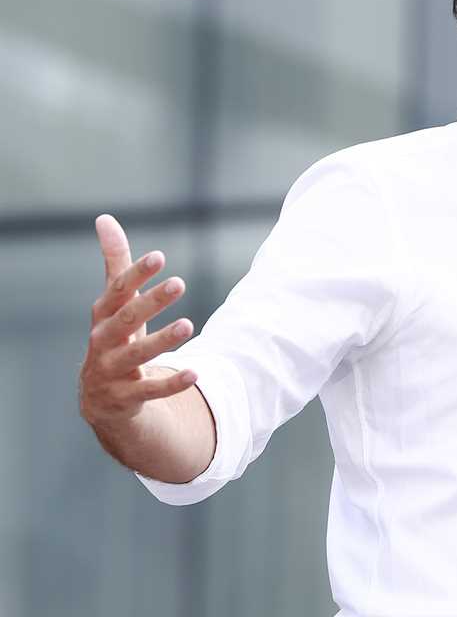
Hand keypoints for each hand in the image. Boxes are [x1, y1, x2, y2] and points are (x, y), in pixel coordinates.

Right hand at [78, 214, 196, 427]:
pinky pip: (150, 390)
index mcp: (103, 316)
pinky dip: (172, 383)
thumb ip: (116, 264)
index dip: (136, 274)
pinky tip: (195, 374)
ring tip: (189, 324)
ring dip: (162, 340)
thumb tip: (105, 219)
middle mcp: (102, 342)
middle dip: (151, 301)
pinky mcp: (125, 397)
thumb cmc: (115, 338)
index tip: (159, 256)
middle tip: (179, 282)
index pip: (117, 291)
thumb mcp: (115, 304)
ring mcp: (111, 371)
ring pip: (136, 355)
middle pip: (126, 319)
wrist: (101, 398)